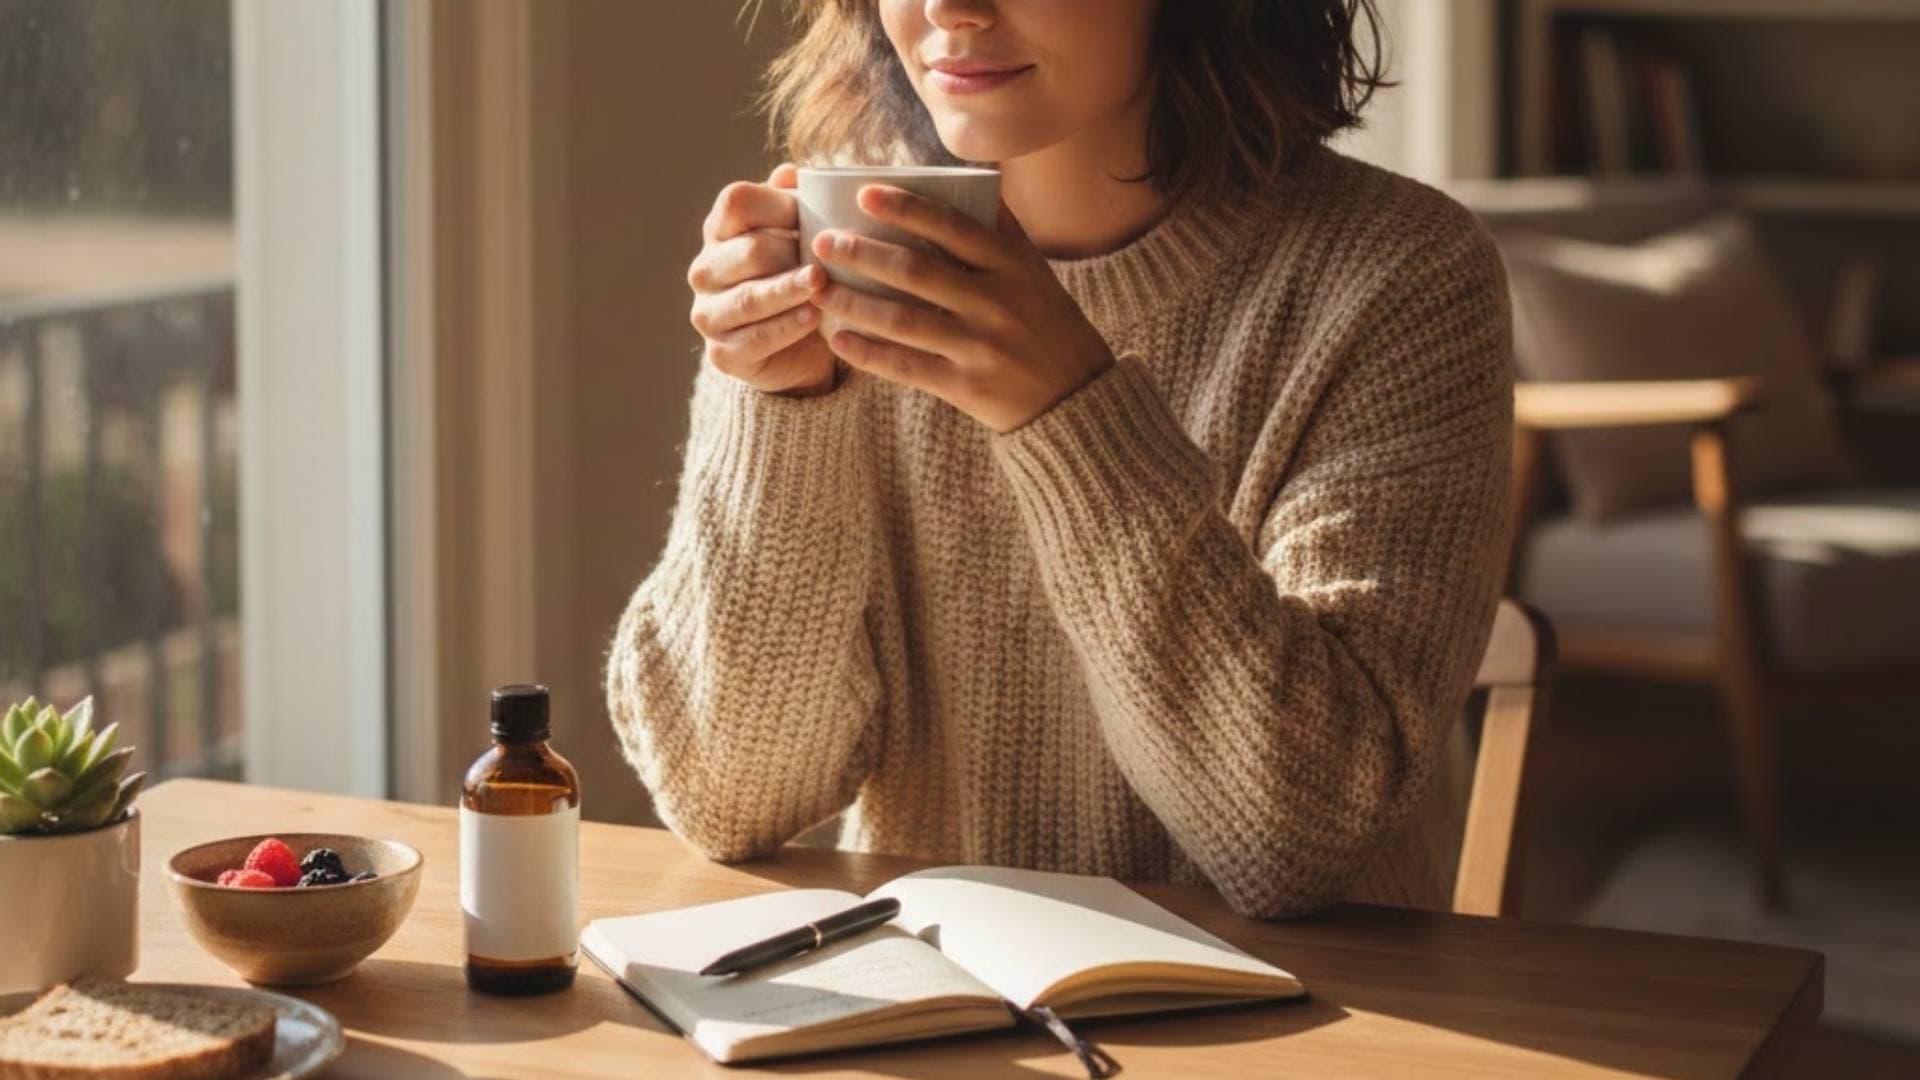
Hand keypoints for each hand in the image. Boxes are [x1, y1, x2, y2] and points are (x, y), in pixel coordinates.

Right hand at [687, 163, 836, 395]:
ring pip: (750, 296)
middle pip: (749, 250)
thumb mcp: (799, 238)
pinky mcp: (722, 353)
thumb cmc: (800, 278)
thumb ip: (794, 204)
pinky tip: (814, 317)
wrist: (802, 350)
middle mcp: (705, 270)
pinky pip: (755, 338)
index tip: (814, 214)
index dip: (778, 204)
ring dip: (789, 289)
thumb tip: (792, 173)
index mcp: (719, 231)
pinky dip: (787, 326)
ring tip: (820, 283)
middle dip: (791, 252)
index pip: (736, 201)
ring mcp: (709, 313)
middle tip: (827, 256)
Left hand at [809, 186, 1114, 432]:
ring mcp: (981, 347)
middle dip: (863, 253)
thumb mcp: (1035, 273)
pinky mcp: (967, 387)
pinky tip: (839, 339)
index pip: (954, 227)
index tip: (864, 192)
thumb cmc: (1046, 324)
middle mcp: (997, 303)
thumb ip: (1003, 232)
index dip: (907, 208)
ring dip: (854, 302)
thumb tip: (974, 182)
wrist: (1076, 397)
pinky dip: (870, 353)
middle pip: (918, 272)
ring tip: (817, 288)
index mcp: (1013, 266)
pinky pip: (908, 367)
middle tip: (822, 241)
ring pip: (904, 321)